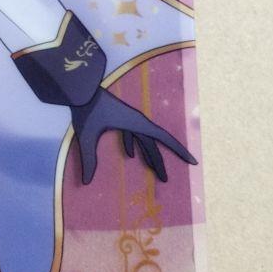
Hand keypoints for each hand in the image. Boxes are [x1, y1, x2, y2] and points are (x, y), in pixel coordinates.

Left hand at [71, 89, 196, 184]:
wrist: (79, 89)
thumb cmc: (85, 110)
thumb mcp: (87, 136)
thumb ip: (88, 159)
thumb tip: (86, 182)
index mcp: (136, 123)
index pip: (163, 138)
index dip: (179, 150)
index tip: (193, 161)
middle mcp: (136, 120)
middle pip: (153, 144)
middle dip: (159, 163)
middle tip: (164, 180)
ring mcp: (129, 118)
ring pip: (144, 139)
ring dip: (148, 154)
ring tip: (153, 171)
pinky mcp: (120, 116)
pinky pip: (133, 132)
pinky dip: (134, 143)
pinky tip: (130, 156)